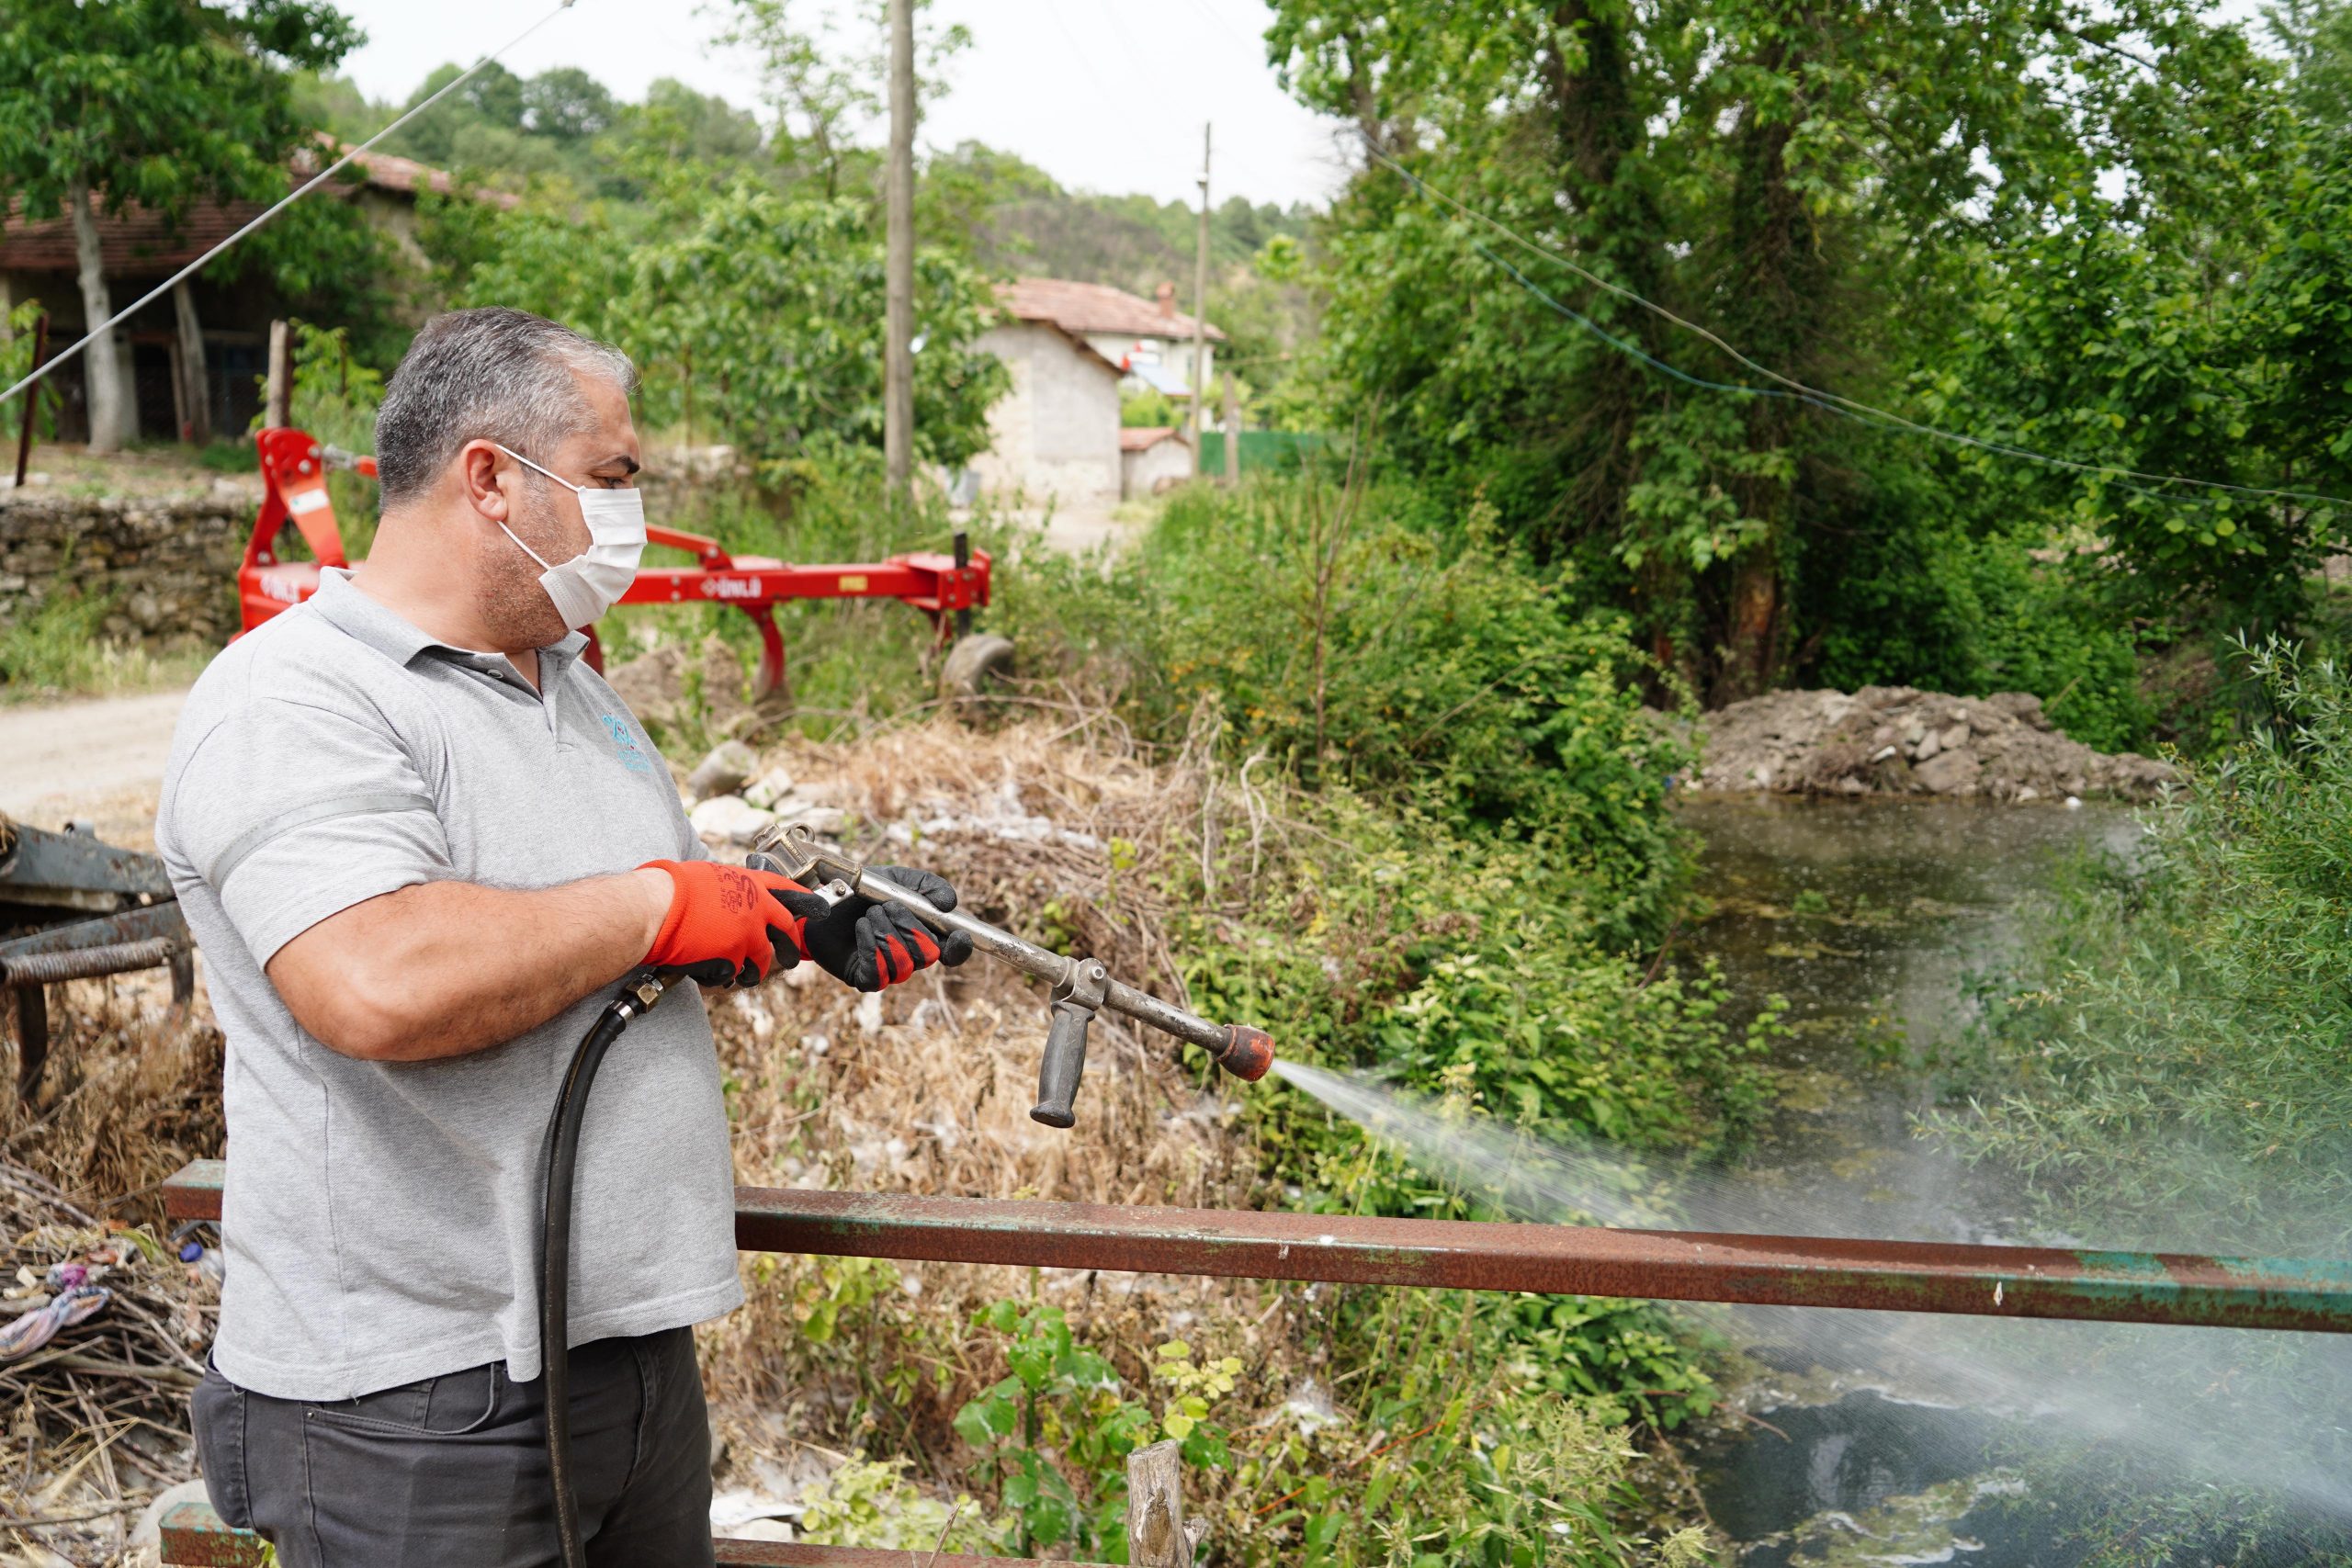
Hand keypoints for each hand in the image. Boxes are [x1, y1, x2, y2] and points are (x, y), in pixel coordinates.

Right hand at [639, 859, 808, 988]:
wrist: (656, 908)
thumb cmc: (673, 888)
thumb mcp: (711, 876)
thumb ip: (732, 889)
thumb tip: (733, 898)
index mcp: (751, 885)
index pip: (789, 892)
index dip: (806, 902)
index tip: (820, 908)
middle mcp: (757, 909)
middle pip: (788, 932)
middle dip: (789, 949)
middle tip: (789, 959)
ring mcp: (747, 935)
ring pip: (760, 962)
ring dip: (750, 972)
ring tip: (737, 974)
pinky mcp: (733, 957)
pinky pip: (733, 974)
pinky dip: (721, 977)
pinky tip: (706, 970)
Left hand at [778, 865, 974, 991]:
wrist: (822, 900)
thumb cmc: (864, 891)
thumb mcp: (897, 879)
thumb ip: (928, 885)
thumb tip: (950, 904)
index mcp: (925, 932)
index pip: (953, 950)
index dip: (959, 947)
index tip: (958, 935)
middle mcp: (911, 954)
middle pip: (929, 957)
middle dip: (910, 929)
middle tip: (887, 906)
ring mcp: (889, 969)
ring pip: (904, 966)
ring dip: (887, 935)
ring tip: (870, 914)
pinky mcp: (865, 978)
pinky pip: (878, 975)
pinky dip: (871, 948)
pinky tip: (861, 928)